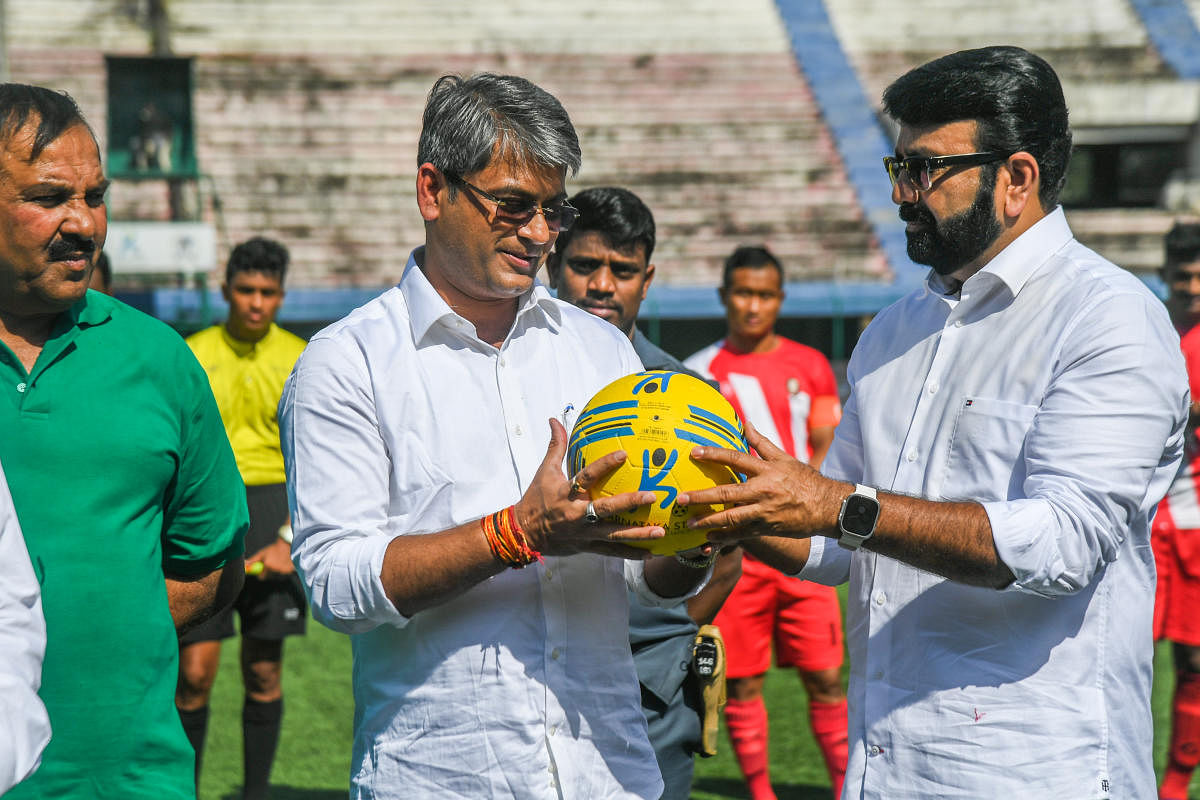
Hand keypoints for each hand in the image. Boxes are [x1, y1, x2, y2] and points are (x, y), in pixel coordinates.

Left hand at [245, 538, 295, 579]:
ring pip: (276, 575)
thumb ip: (253, 560)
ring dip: (276, 571)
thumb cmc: (275, 548)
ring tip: (279, 561)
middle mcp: (275, 570)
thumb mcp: (263, 553)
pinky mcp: (290, 571)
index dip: (261, 574)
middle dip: (269, 572)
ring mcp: (283, 571)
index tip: (262, 570)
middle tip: (271, 564)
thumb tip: (245, 564)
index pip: (261, 577)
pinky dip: (284, 570)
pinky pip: (284, 573)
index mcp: (268, 565)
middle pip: (269, 577)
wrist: (289, 544)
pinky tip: (284, 562)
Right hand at [514, 418, 665, 557]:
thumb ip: (555, 447)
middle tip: (651, 496)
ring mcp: (583, 533)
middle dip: (629, 502)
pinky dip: (630, 553)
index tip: (624, 454)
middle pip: (605, 509)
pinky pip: (611, 552)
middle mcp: (576, 514)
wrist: (524, 533)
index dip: (604, 465)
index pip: (586, 476)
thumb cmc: (536, 500)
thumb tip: (555, 420)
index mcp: (566, 493)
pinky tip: (651, 552)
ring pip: (613, 534)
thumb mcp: (544, 472)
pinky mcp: (587, 547)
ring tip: (660, 531)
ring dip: (637, 533)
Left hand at [676, 421, 847, 542]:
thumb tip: (745, 422)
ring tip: (690, 524)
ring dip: (709, 521)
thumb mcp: (784, 458)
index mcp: (766, 470)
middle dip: (702, 496)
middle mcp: (763, 490)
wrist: (828, 507)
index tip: (693, 452)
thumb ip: (761, 443)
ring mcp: (764, 511)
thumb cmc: (805, 480)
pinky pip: (742, 535)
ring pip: (732, 518)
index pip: (735, 458)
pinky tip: (708, 540)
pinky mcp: (767, 528)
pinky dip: (725, 538)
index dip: (713, 454)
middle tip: (681, 498)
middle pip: (727, 492)